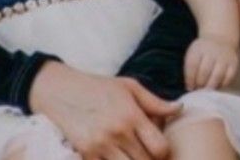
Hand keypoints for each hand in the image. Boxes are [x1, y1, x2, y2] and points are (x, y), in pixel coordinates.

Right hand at [29, 62, 181, 159]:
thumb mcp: (129, 87)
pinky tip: (115, 155)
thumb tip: (180, 109)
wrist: (59, 90)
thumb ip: (155, 102)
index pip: (160, 148)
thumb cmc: (98, 86)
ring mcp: (99, 146)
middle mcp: (117, 132)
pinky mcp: (85, 154)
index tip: (159, 147)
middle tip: (145, 151)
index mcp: (131, 115)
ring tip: (131, 153)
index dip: (164, 152)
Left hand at [184, 36, 238, 89]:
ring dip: (210, 86)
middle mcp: (212, 52)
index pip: (192, 65)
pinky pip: (228, 78)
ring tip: (206, 89)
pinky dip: (221, 85)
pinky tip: (216, 86)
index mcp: (198, 49)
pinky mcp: (233, 63)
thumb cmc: (202, 52)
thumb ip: (190, 70)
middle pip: (204, 72)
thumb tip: (190, 88)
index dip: (190, 79)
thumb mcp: (193, 55)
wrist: (220, 39)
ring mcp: (224, 57)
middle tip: (199, 88)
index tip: (190, 87)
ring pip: (217, 76)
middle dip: (200, 84)